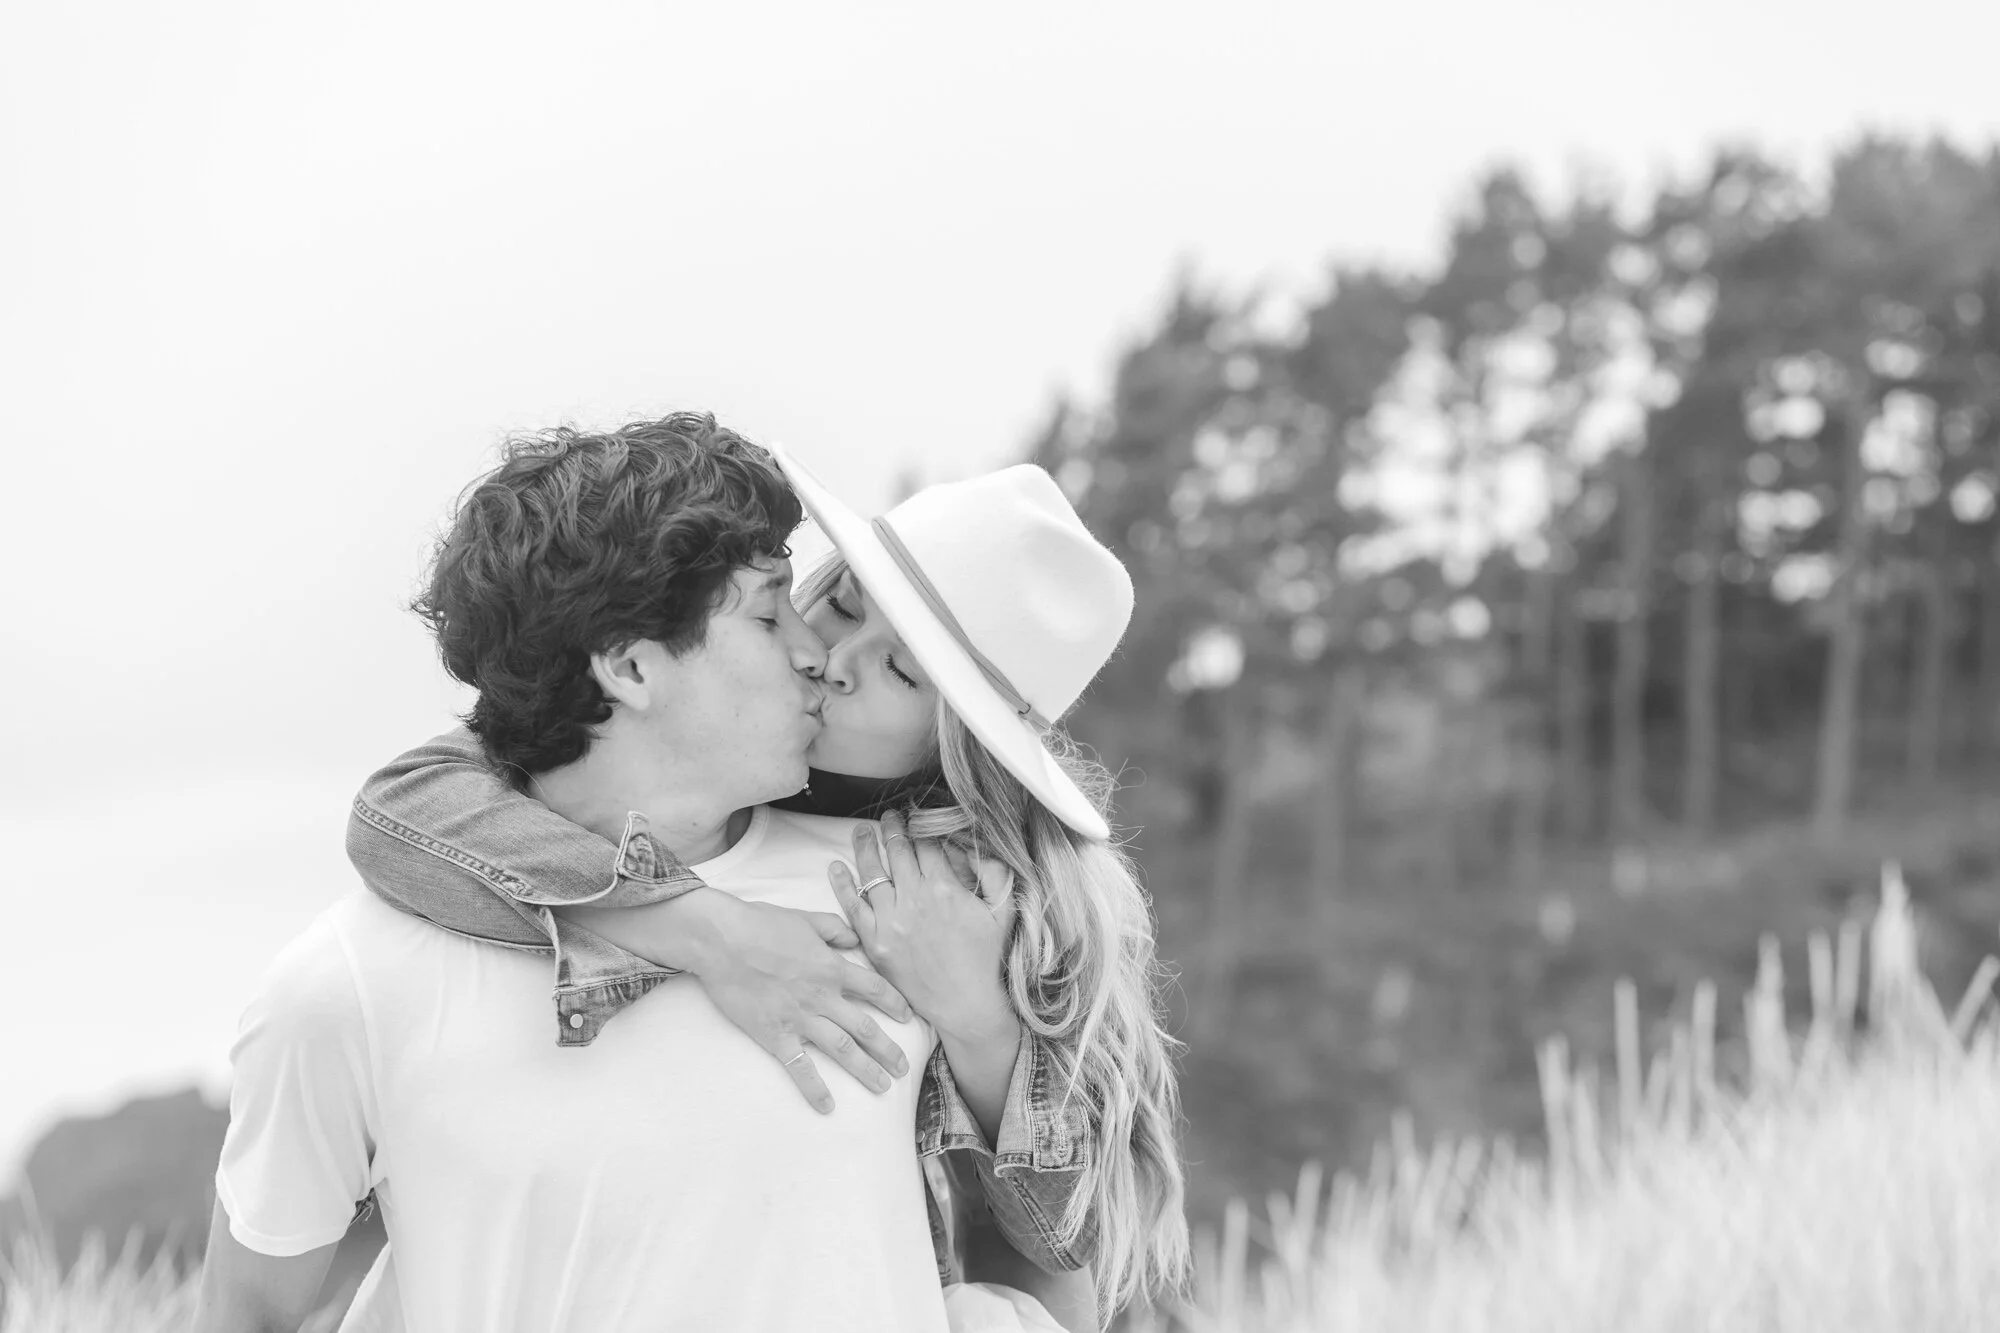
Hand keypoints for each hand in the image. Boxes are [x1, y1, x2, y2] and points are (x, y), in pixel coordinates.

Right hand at [682, 892, 915, 1114]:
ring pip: (841, 1049)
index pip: (875, 989)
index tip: (908, 1018)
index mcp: (832, 968)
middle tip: (903, 1068)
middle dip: (887, 1049)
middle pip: (865, 1027)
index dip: (895, 1004)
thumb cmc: (761, 924)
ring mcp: (800, 1018)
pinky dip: (814, 1088)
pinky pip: (799, 1067)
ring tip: (882, 1086)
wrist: (722, 941)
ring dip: (864, 1070)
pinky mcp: (775, 1035)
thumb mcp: (806, 918)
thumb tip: (854, 938)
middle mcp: (822, 996)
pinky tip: (828, 1106)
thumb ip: (834, 929)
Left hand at [827, 810, 1018, 1043]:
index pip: (927, 845)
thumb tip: (971, 845)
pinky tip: (836, 867)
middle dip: (892, 828)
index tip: (915, 818)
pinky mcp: (876, 943)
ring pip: (872, 873)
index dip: (920, 827)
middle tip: (888, 816)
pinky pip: (853, 907)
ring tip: (861, 831)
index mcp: (946, 888)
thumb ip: (994, 872)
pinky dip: (843, 884)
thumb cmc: (986, 958)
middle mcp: (915, 900)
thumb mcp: (1003, 910)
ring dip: (865, 846)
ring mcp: (892, 921)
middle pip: (898, 851)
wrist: (965, 1003)